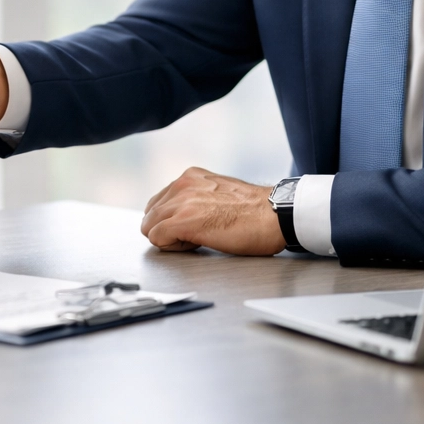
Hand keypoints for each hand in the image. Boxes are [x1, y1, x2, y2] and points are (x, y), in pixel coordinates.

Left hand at [140, 167, 286, 255]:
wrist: (274, 214)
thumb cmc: (256, 211)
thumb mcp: (219, 193)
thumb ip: (198, 198)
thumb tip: (186, 213)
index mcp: (190, 177)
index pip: (159, 202)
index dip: (172, 221)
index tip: (193, 227)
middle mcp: (182, 184)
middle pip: (150, 215)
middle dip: (167, 229)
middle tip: (194, 236)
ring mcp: (181, 201)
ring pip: (149, 226)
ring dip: (169, 238)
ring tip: (197, 239)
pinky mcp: (183, 220)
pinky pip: (156, 237)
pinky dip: (172, 247)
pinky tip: (195, 244)